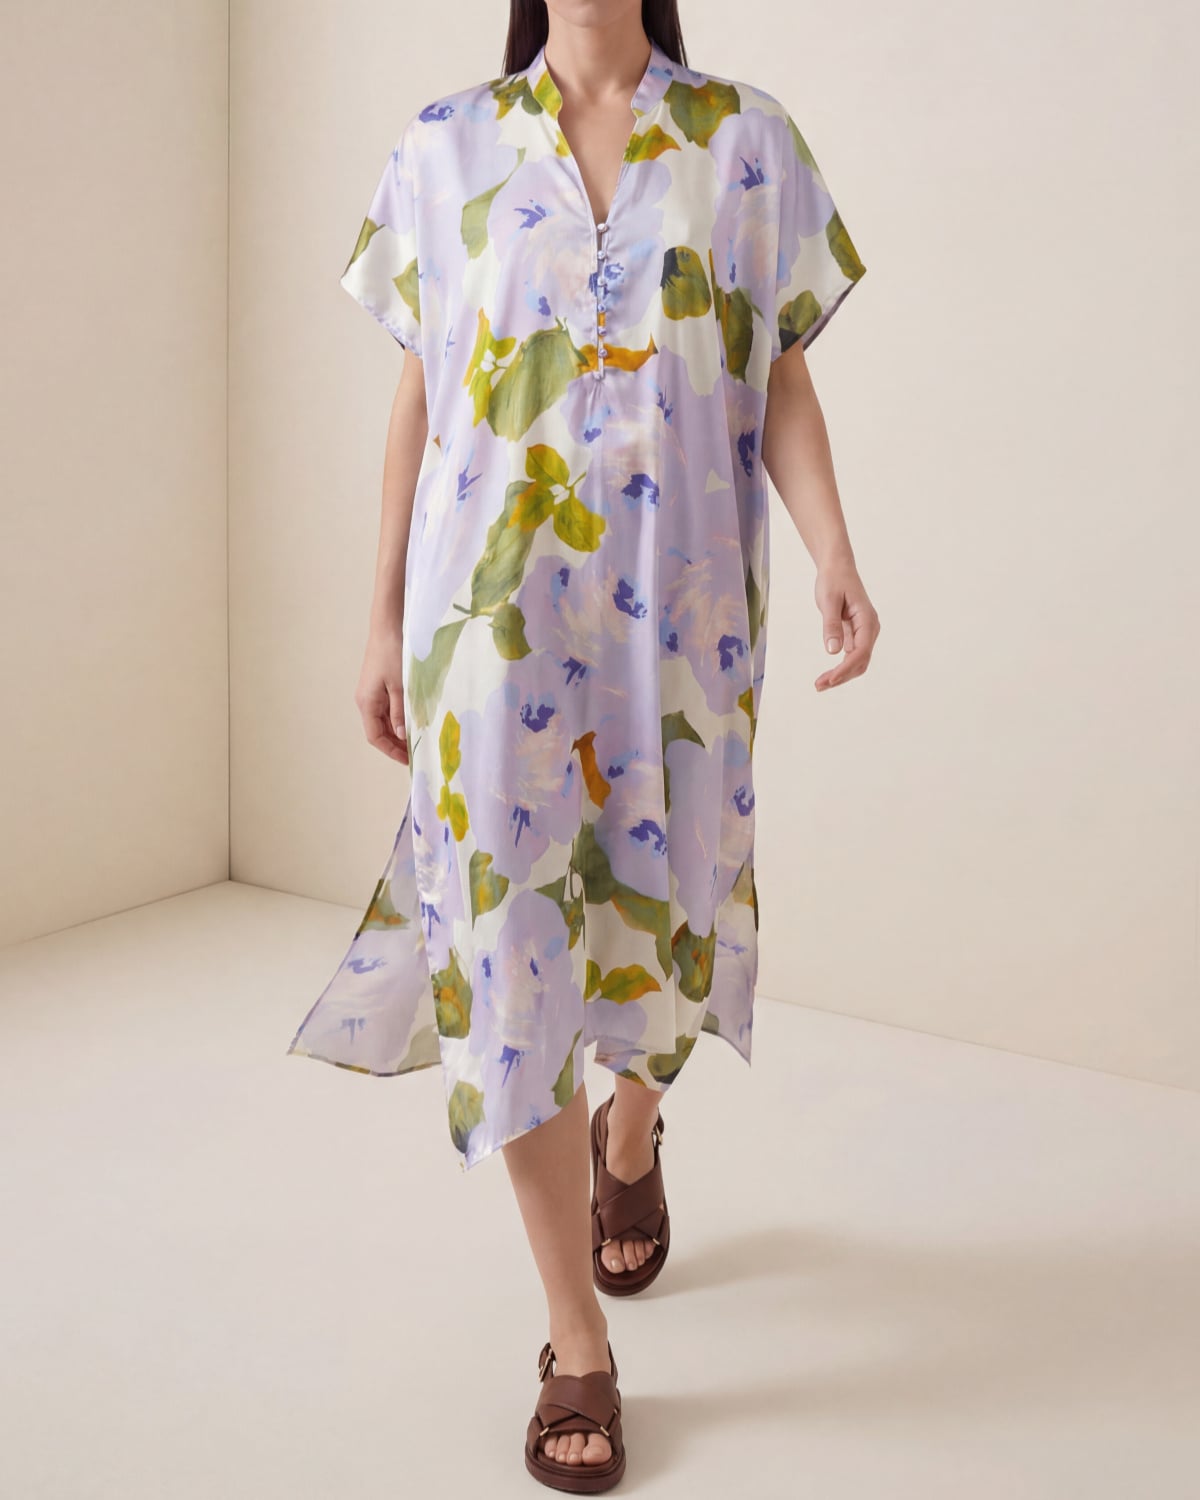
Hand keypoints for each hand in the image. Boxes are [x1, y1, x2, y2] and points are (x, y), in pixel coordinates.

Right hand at [355, 626, 408, 764]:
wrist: (388, 627)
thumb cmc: (393, 654)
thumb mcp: (400, 686)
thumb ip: (400, 712)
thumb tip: (401, 734)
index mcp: (367, 703)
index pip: (375, 736)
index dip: (390, 750)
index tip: (407, 759)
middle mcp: (366, 700)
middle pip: (379, 730)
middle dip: (396, 743)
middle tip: (416, 752)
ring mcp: (372, 693)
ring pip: (384, 721)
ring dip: (398, 731)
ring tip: (417, 739)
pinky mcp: (380, 685)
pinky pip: (388, 709)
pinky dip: (399, 718)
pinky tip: (412, 720)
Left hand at [814, 560, 880, 690]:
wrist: (837, 567)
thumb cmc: (833, 580)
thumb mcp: (828, 600)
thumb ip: (831, 625)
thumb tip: (833, 650)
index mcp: (867, 620)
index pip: (861, 651)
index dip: (846, 668)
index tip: (830, 679)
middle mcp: (870, 628)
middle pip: (861, 661)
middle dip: (842, 676)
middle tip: (819, 686)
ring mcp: (864, 632)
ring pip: (857, 661)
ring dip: (841, 675)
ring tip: (820, 684)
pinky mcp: (855, 634)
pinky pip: (852, 655)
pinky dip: (841, 667)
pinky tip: (828, 675)